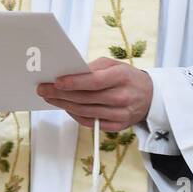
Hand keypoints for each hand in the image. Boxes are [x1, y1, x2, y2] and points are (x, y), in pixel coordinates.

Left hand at [36, 57, 152, 132]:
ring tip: (50, 97)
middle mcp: (122, 97)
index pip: (94, 82)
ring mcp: (120, 114)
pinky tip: (65, 106)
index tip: (56, 81)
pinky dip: (75, 114)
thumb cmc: (127, 77)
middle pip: (85, 98)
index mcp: (122, 77)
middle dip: (61, 94)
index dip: (74, 82)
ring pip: (85, 111)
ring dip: (64, 104)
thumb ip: (94, 68)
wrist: (150, 97)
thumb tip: (69, 73)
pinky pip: (90, 122)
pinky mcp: (117, 126)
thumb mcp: (115, 65)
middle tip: (43, 89)